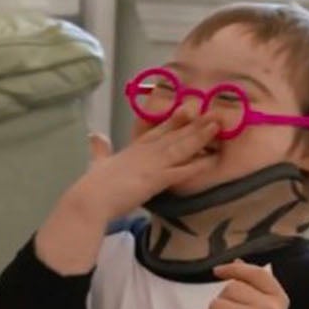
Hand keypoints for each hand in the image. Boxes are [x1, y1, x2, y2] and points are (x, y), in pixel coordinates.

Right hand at [62, 112, 219, 221]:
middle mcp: (145, 152)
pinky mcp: (156, 179)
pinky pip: (182, 171)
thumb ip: (99, 149)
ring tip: (218, 125)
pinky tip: (212, 160)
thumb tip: (95, 135)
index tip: (187, 109)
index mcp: (133, 149)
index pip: (157, 131)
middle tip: (214, 113)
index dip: (174, 121)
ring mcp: (152, 164)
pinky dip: (197, 166)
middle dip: (194, 124)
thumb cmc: (93, 185)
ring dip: (200, 136)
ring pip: (181, 147)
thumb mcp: (96, 162)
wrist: (90, 199)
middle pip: (174, 135)